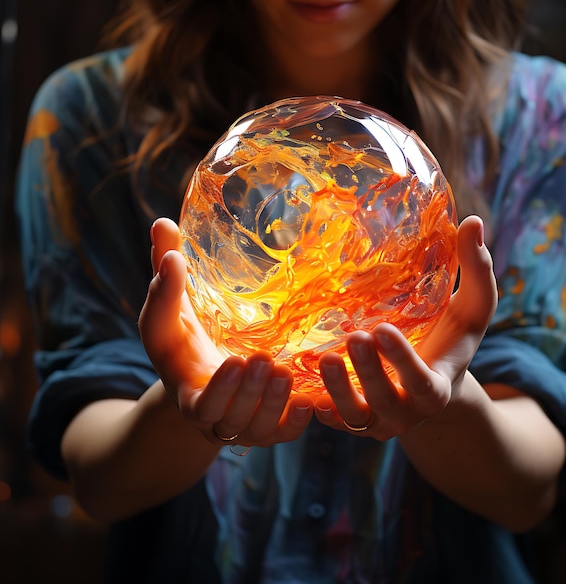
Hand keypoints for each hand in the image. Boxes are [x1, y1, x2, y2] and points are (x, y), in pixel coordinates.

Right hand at [138, 218, 312, 446]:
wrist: (201, 377)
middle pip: (231, 418)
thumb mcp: (171, 312)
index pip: (200, 403)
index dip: (218, 389)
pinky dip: (297, 420)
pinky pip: (284, 432)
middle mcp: (217, 417)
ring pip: (258, 429)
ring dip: (273, 403)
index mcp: (190, 394)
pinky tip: (314, 398)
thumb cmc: (185, 341)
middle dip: (249, 393)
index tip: (234, 359)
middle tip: (265, 360)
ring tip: (285, 371)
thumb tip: (162, 223)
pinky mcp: (269, 426)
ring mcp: (244, 425)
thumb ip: (166, 276)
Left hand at [314, 215, 496, 438]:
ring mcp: (376, 420)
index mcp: (436, 387)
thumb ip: (477, 270)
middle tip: (354, 337)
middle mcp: (407, 412)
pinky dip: (316, 406)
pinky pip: (331, 419)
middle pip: (386, 401)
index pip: (423, 383)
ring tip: (324, 357)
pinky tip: (298, 388)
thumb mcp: (471, 308)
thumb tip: (473, 221)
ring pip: (354, 416)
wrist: (430, 381)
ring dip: (338, 390)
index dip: (403, 361)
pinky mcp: (351, 420)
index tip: (383, 328)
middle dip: (369, 373)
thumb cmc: (450, 337)